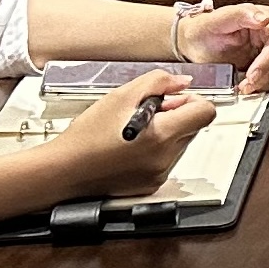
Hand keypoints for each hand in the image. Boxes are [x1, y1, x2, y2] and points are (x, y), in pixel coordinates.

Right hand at [52, 70, 214, 193]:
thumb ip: (158, 82)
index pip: (206, 112)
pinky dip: (156, 150)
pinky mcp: (150, 185)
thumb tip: (183, 82)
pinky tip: (131, 146)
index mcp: (161, 135)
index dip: (192, 99)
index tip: (174, 97)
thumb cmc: (86, 136)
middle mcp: (164, 158)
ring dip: (167, 132)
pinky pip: (167, 160)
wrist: (63, 171)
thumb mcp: (121, 96)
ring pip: (180, 143)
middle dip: (177, 114)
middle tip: (147, 112)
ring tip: (135, 130)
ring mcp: (158, 174)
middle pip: (193, 127)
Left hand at [175, 2, 268, 92]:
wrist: (196, 43)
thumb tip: (265, 18)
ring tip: (249, 87)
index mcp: (265, 16)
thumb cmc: (204, 31)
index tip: (252, 75)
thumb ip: (240, 15)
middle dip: (268, 75)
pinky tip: (261, 85)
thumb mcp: (216, 21)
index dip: (268, 61)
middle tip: (247, 86)